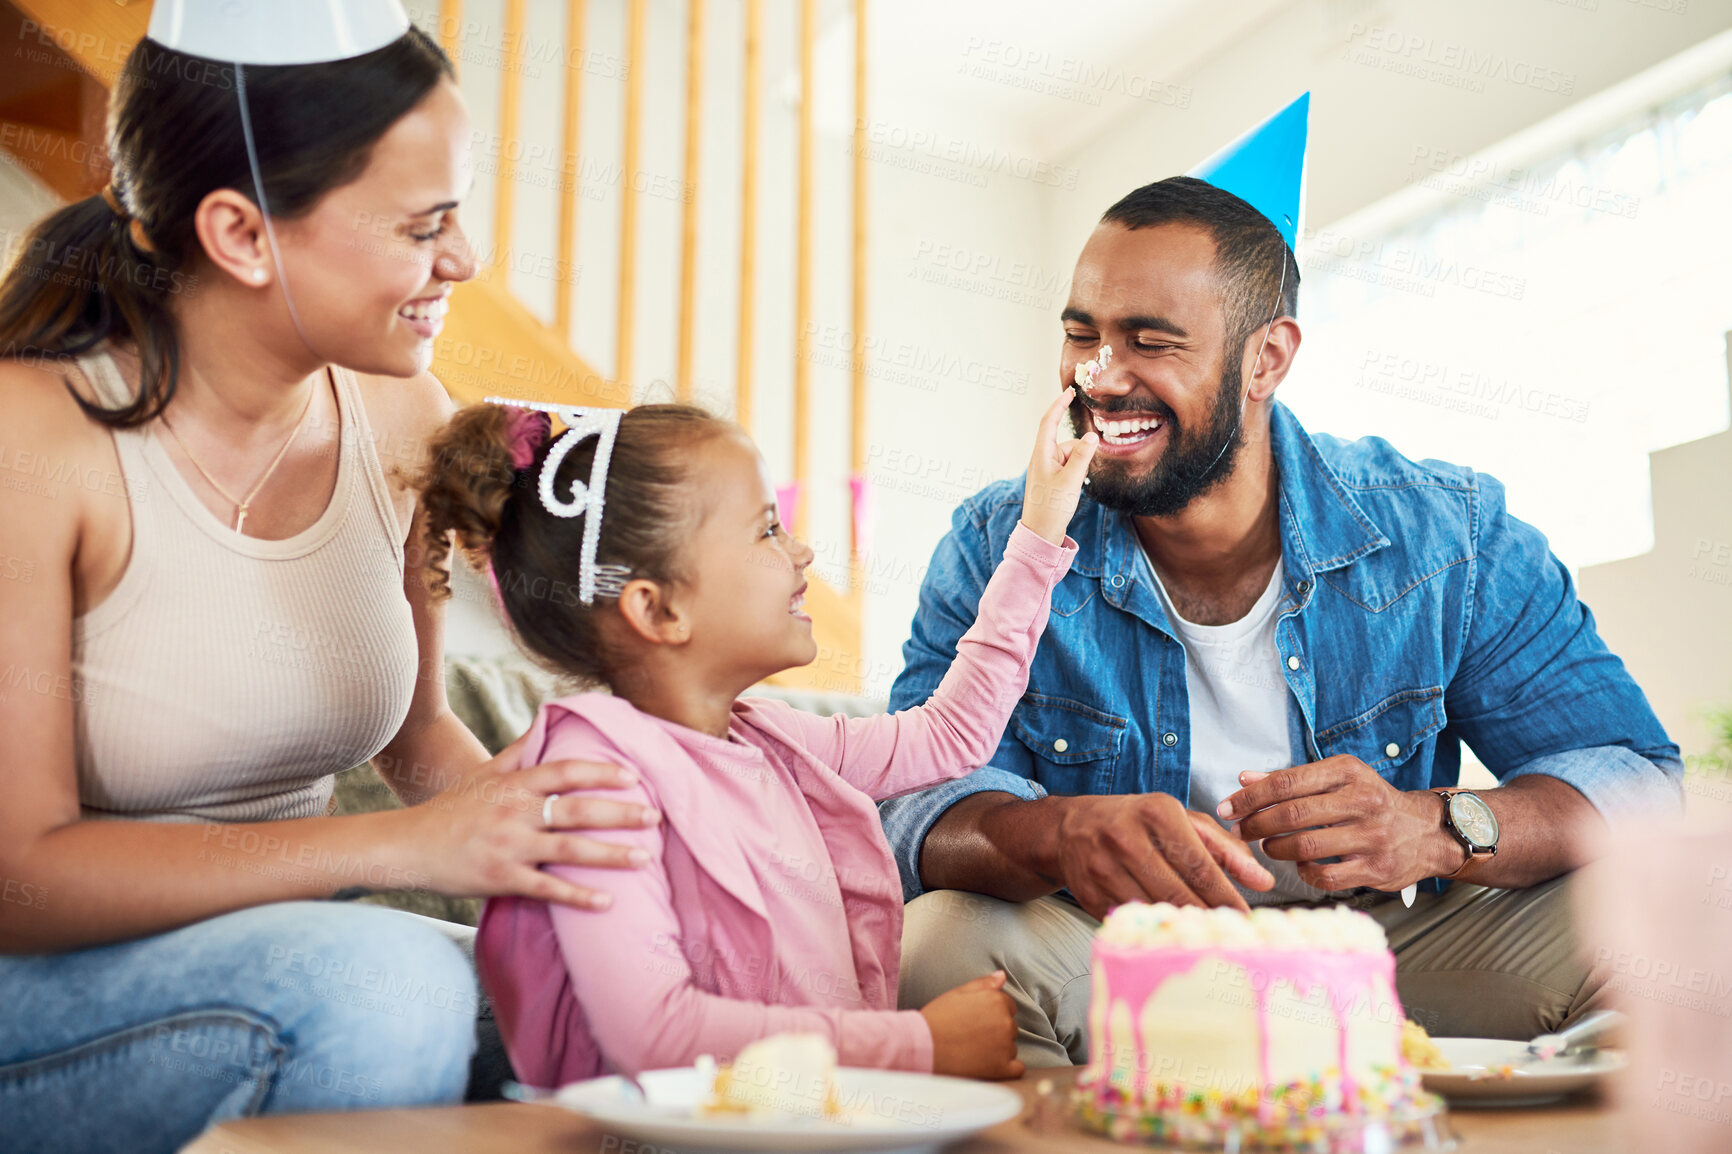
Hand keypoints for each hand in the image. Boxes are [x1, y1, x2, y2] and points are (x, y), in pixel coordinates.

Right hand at [400, 732, 660, 908]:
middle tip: (655, 817)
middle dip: (620, 813)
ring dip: (611, 855)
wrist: (409, 847)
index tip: (634, 775)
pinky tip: (607, 902)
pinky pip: (547, 889)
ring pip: (569, 850)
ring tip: (644, 858)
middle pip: (576, 810)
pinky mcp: (502, 878)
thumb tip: (548, 715)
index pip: (565, 771)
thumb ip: (520, 748)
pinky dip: (578, 896)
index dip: (602, 772)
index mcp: (514, 784)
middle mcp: (515, 813)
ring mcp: (509, 847)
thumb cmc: (452, 809)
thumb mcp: (484, 772)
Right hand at [921, 971, 1024, 1079]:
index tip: (975, 1021)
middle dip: (996, 1031)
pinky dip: (1006, 1068)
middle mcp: (1005, 1022)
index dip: (991, 1014)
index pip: (1008, 1006)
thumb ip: (983, 984)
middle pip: (1010, 1027)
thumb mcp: (958, 993)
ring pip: (1011, 1047)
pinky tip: (988, 1065)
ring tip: (973, 1050)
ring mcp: (1005, 1046)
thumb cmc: (938, 1018)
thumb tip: (1002, 976)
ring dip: (999, 1050)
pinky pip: (1017, 1068)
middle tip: (971, 1035)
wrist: (923, 1046)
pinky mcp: (1002, 1068)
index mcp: (997, 1001)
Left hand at [1021, 387, 1098, 544]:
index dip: (1059, 404)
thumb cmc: (1052, 508)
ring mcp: (1046, 470)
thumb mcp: (1071, 480)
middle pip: (1066, 443)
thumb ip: (1083, 456)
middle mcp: (1042, 459)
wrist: (1041, 534)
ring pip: (1070, 457)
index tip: (1070, 391)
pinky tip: (1072, 491)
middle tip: (1079, 475)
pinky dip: (1075, 474)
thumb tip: (1091, 436)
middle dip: (1079, 453)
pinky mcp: (1052, 481)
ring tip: (1073, 488)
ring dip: (1078, 467)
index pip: (1049, 421)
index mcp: (1041, 454)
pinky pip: (1069, 468)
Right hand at [1048, 793, 1273, 918]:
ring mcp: (1102, 867)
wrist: (1071, 828)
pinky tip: (1170, 935)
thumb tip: (1263, 881)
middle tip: (1231, 937)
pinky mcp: (1088, 894)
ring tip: (1205, 938)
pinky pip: (1131, 921)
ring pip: (1155, 910)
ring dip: (1183, 929)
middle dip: (1209, 918)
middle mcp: (1126, 837)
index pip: (1199, 865)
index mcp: (1156, 812)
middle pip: (1179, 893)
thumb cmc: (1137, 822)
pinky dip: (1153, 931)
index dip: (1226, 897)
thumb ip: (1225, 849)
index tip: (1246, 919)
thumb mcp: (1181, 821)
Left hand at [1221, 756, 1460, 891]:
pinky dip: (1304, 872)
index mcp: (1348, 772)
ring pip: (1304, 847)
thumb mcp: (1337, 780)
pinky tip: (1300, 864)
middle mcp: (1363, 800)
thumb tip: (1244, 779)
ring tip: (1268, 847)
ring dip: (1275, 849)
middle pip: (1292, 814)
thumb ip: (1291, 780)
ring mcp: (1372, 836)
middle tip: (1240, 830)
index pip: (1287, 781)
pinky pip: (1325, 876)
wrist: (1427, 831)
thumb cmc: (1372, 802)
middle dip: (1256, 824)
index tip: (1228, 808)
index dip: (1251, 797)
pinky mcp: (1377, 868)